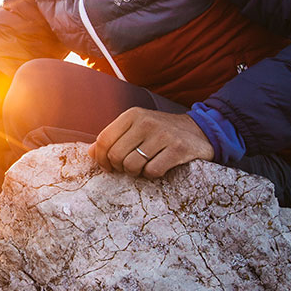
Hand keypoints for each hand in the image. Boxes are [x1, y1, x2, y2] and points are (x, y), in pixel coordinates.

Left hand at [88, 108, 214, 178]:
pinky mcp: (178, 149)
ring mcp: (163, 134)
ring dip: (136, 172)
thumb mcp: (136, 127)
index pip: (104, 139)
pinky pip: (152, 171)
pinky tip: (158, 168)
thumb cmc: (161, 132)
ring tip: (144, 167)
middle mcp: (146, 122)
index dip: (101, 158)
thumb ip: (114, 137)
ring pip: (132, 165)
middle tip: (129, 168)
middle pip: (116, 155)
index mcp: (132, 115)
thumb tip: (90, 153)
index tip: (107, 167)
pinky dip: (152, 175)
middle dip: (119, 167)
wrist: (200, 131)